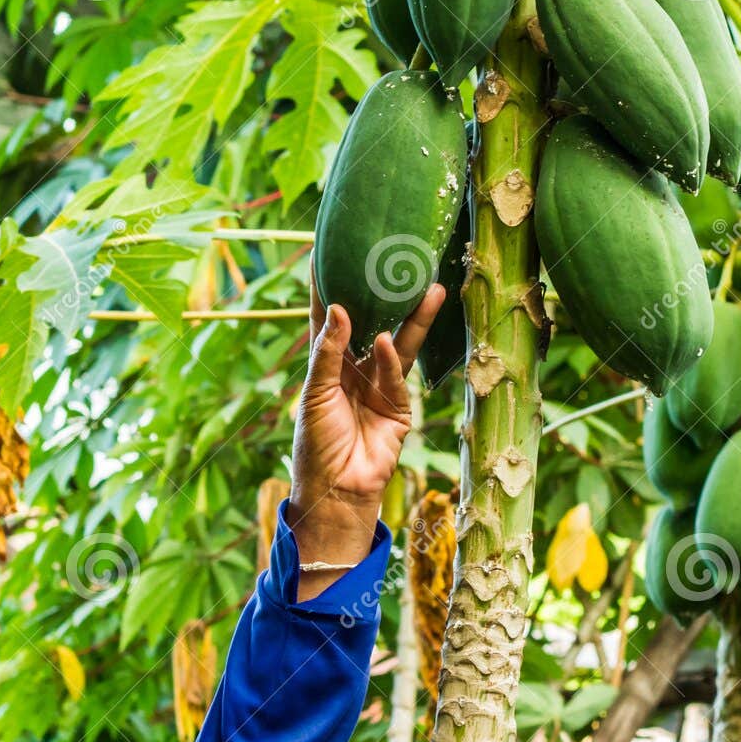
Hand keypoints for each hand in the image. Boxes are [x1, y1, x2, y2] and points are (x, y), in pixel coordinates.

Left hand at [288, 274, 444, 587]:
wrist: (337, 492)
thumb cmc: (315, 445)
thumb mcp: (314, 394)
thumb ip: (327, 352)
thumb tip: (338, 307)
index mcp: (326, 363)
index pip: (326, 316)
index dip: (328, 285)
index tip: (332, 249)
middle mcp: (354, 368)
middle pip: (371, 322)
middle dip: (383, 293)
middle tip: (395, 257)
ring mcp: (380, 385)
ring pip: (397, 342)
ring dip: (411, 316)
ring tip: (426, 284)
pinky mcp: (400, 406)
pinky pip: (397, 375)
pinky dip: (389, 358)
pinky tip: (383, 340)